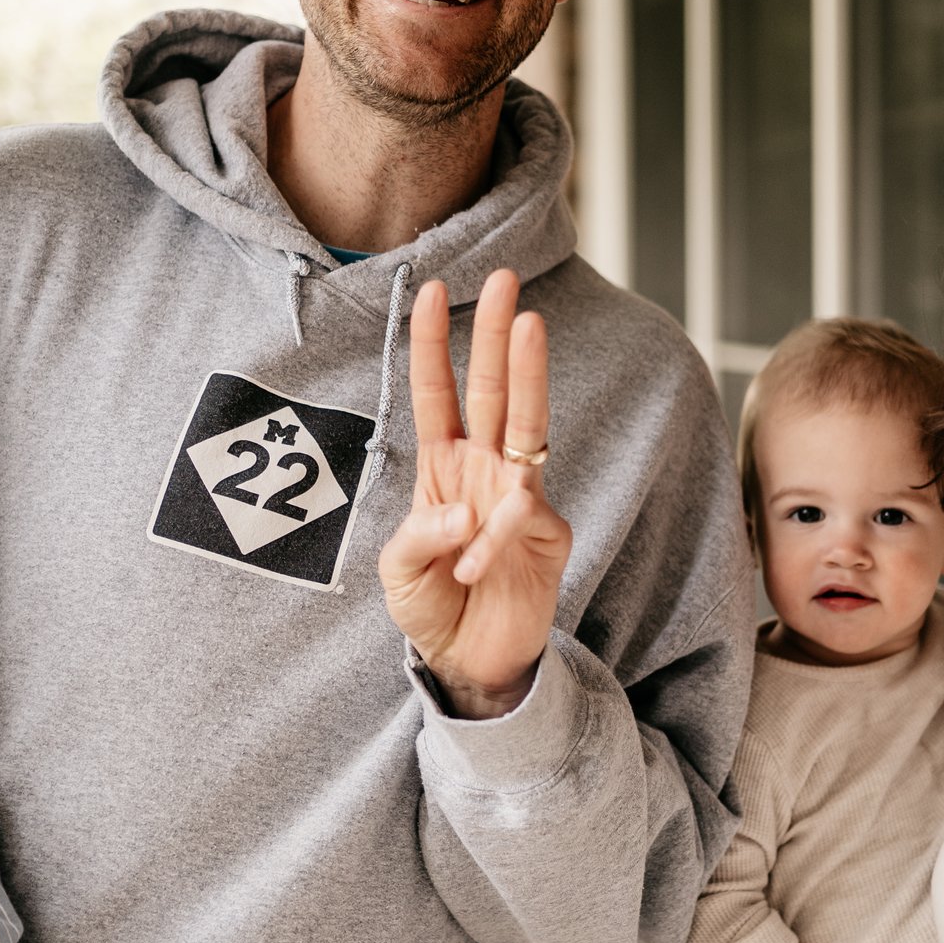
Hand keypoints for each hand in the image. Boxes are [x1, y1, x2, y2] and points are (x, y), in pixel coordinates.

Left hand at [377, 269, 572, 718]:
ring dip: (528, 373)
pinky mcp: (546, 533)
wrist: (470, 663)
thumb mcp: (397, 572)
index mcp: (444, 466)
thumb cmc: (431, 608)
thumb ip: (419, 537)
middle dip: (497, 333)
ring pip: (528, 423)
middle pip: (493, 389)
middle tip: (507, 279)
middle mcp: (485, 468)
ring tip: (530, 325)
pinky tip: (468, 570)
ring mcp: (518, 496)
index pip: (437, 393)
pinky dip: (490, 542)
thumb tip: (462, 511)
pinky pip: (520, 518)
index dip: (432, 345)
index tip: (430, 290)